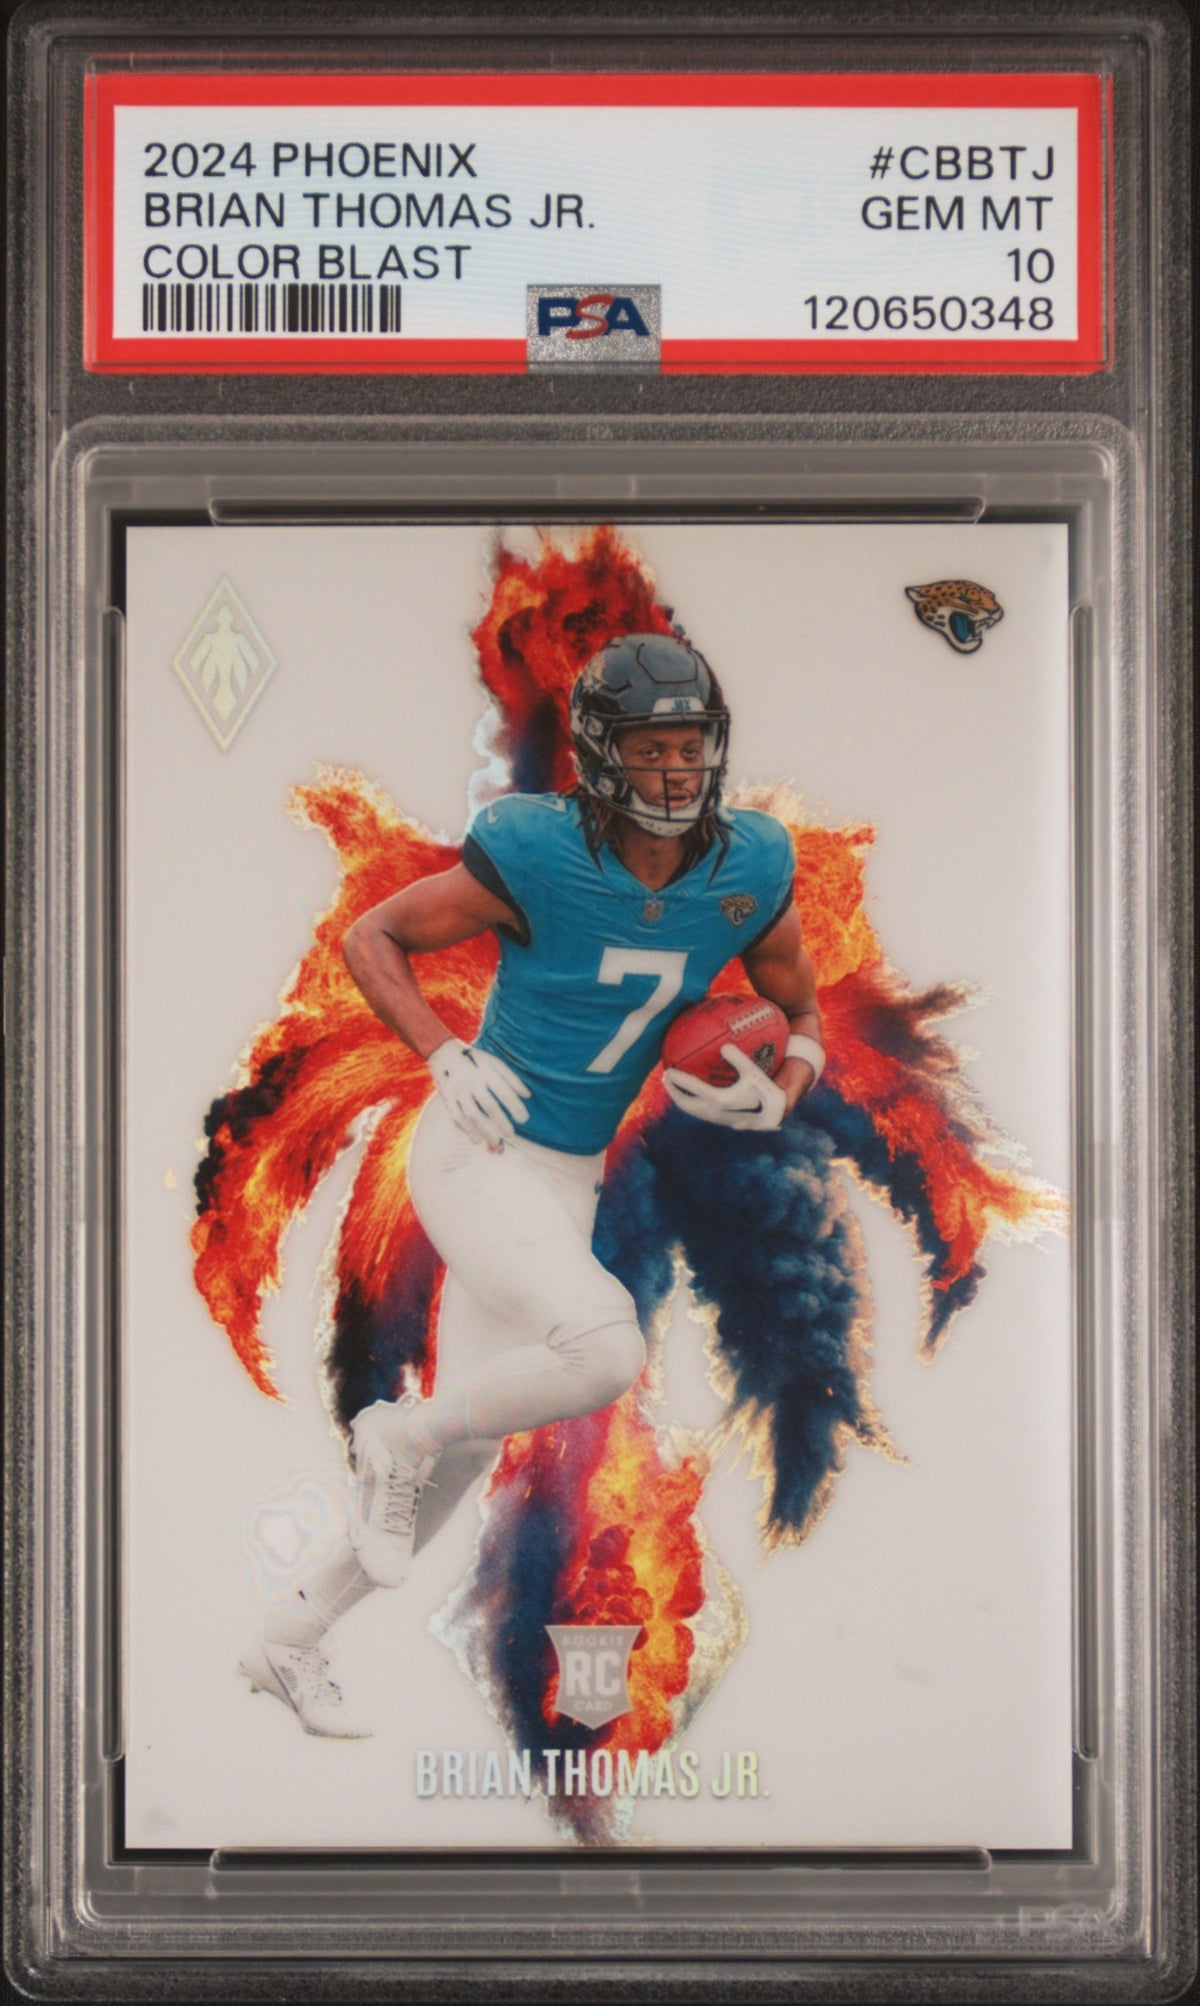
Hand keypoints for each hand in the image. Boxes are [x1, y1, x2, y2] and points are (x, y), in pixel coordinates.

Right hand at [428, 1040, 529, 1147]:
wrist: (444, 1051)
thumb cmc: (475, 1059)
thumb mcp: (494, 1062)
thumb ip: (511, 1078)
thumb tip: (527, 1095)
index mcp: (486, 1071)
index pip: (504, 1092)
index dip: (515, 1106)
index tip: (524, 1119)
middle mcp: (472, 1081)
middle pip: (489, 1106)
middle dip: (502, 1122)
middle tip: (511, 1134)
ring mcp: (459, 1090)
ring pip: (473, 1114)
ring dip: (485, 1130)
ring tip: (497, 1142)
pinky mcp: (448, 1097)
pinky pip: (458, 1116)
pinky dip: (468, 1130)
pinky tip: (477, 1140)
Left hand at [662, 1043, 787, 1131]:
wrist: (803, 1079)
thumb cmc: (787, 1064)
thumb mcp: (768, 1061)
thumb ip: (744, 1060)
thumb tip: (723, 1049)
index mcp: (748, 1106)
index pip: (707, 1097)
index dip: (685, 1086)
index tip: (668, 1073)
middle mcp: (741, 1118)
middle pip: (699, 1109)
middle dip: (678, 1095)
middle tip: (665, 1076)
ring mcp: (738, 1120)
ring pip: (703, 1112)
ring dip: (685, 1098)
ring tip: (671, 1082)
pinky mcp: (739, 1119)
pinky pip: (711, 1109)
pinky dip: (698, 1098)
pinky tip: (689, 1083)